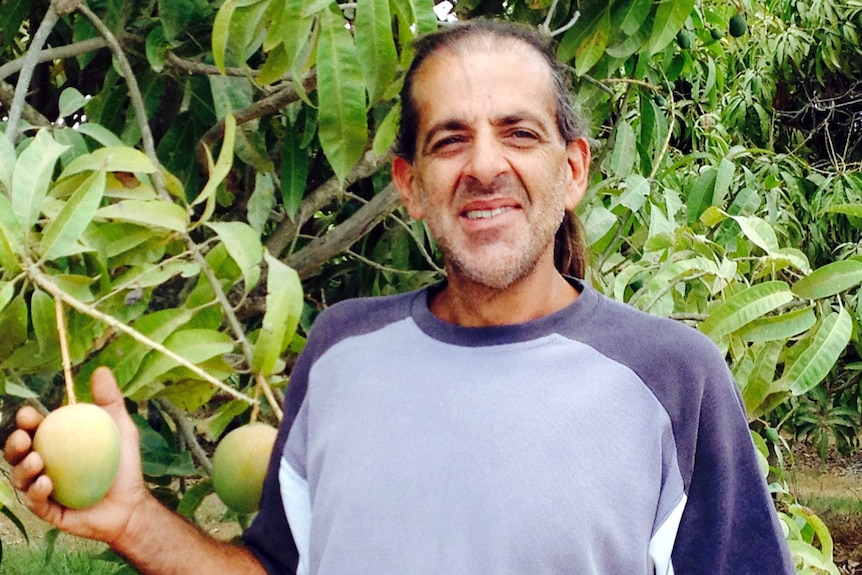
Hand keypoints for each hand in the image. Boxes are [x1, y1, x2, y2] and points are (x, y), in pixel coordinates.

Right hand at [4, 367, 149, 545]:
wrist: (131, 503)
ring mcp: (43, 489)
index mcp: (56, 444)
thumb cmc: (123, 464)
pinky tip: (46, 484)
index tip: (29, 414)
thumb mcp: (120, 428)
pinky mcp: (47, 511)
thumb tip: (101, 370)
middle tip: (23, 437)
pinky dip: (37, 492)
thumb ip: (110, 400)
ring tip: (37, 461)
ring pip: (20, 478)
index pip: (34, 429)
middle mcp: (44, 465)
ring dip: (23, 468)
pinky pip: (35, 502)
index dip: (26, 421)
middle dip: (13, 443)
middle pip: (18, 453)